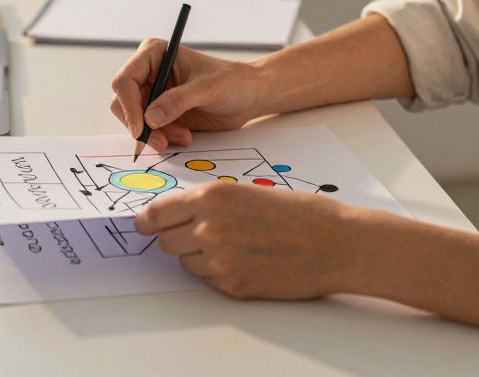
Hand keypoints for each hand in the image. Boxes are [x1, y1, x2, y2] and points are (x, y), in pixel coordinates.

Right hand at [110, 39, 268, 150]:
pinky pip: (149, 131)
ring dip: (155, 135)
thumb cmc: (233, 81)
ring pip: (134, 121)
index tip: (141, 128)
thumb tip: (149, 117)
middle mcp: (149, 73)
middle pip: (123, 104)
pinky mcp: (161, 113)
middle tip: (161, 141)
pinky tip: (184, 136)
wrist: (249, 96)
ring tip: (183, 136)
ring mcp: (154, 94)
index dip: (128, 106)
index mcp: (154, 54)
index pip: (125, 80)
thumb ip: (177, 101)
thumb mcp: (207, 88)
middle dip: (140, 125)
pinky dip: (162, 138)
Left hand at [134, 181, 363, 299]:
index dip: (147, 220)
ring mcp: (219, 261)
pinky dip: (218, 273)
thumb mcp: (249, 192)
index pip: (157, 213)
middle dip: (175, 237)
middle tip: (197, 233)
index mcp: (213, 197)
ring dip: (197, 256)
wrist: (336, 244)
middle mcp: (210, 228)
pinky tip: (246, 261)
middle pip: (165, 241)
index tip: (142, 224)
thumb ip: (212, 203)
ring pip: (185, 263)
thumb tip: (180, 215)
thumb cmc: (301, 213)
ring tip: (232, 246)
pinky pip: (208, 280)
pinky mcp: (232, 286)